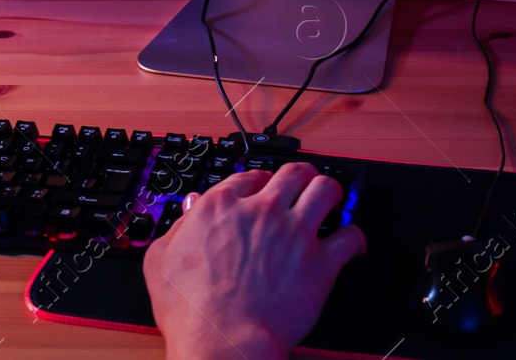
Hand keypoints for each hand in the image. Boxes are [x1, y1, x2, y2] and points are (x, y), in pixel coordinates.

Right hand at [143, 162, 366, 359]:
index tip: (263, 189)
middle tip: (303, 185)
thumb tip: (188, 212)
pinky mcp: (320, 263)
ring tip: (332, 201)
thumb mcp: (161, 260)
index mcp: (223, 207)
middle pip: (293, 173)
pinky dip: (354, 239)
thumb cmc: (192, 311)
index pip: (250, 176)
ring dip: (331, 193)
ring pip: (326, 190)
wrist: (223, 342)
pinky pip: (350, 237)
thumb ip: (176, 229)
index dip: (259, 181)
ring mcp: (294, 234)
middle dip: (301, 176)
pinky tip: (351, 245)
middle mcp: (262, 211)